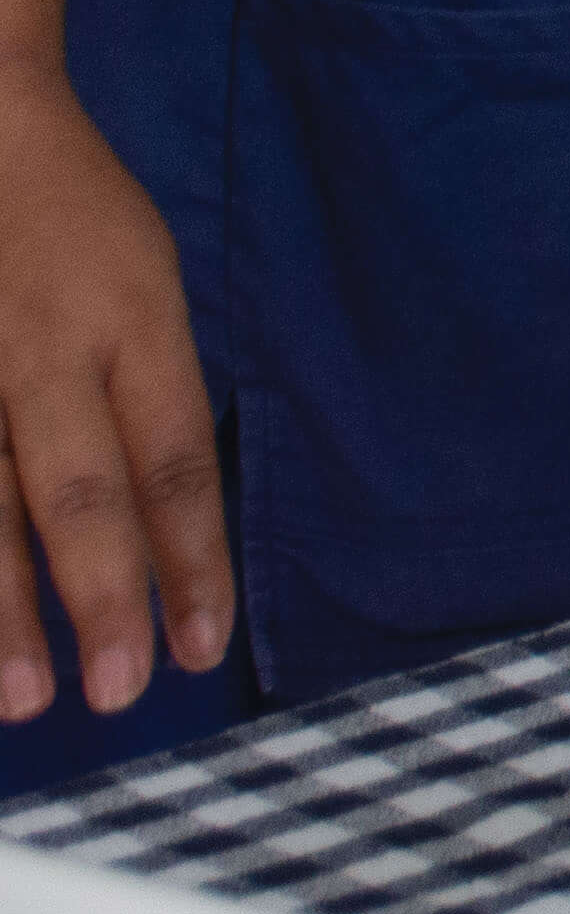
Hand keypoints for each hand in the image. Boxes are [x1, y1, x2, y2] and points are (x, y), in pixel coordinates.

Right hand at [0, 73, 229, 722]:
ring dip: (1, 608)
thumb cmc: (69, 214)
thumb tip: (168, 518)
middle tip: (117, 695)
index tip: (205, 645)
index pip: (175, 458)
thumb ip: (147, 389)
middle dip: (102, 597)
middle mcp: (46, 346)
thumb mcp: (142, 277)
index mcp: (131, 319)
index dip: (193, 556)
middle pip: (80, 488)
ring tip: (21, 698)